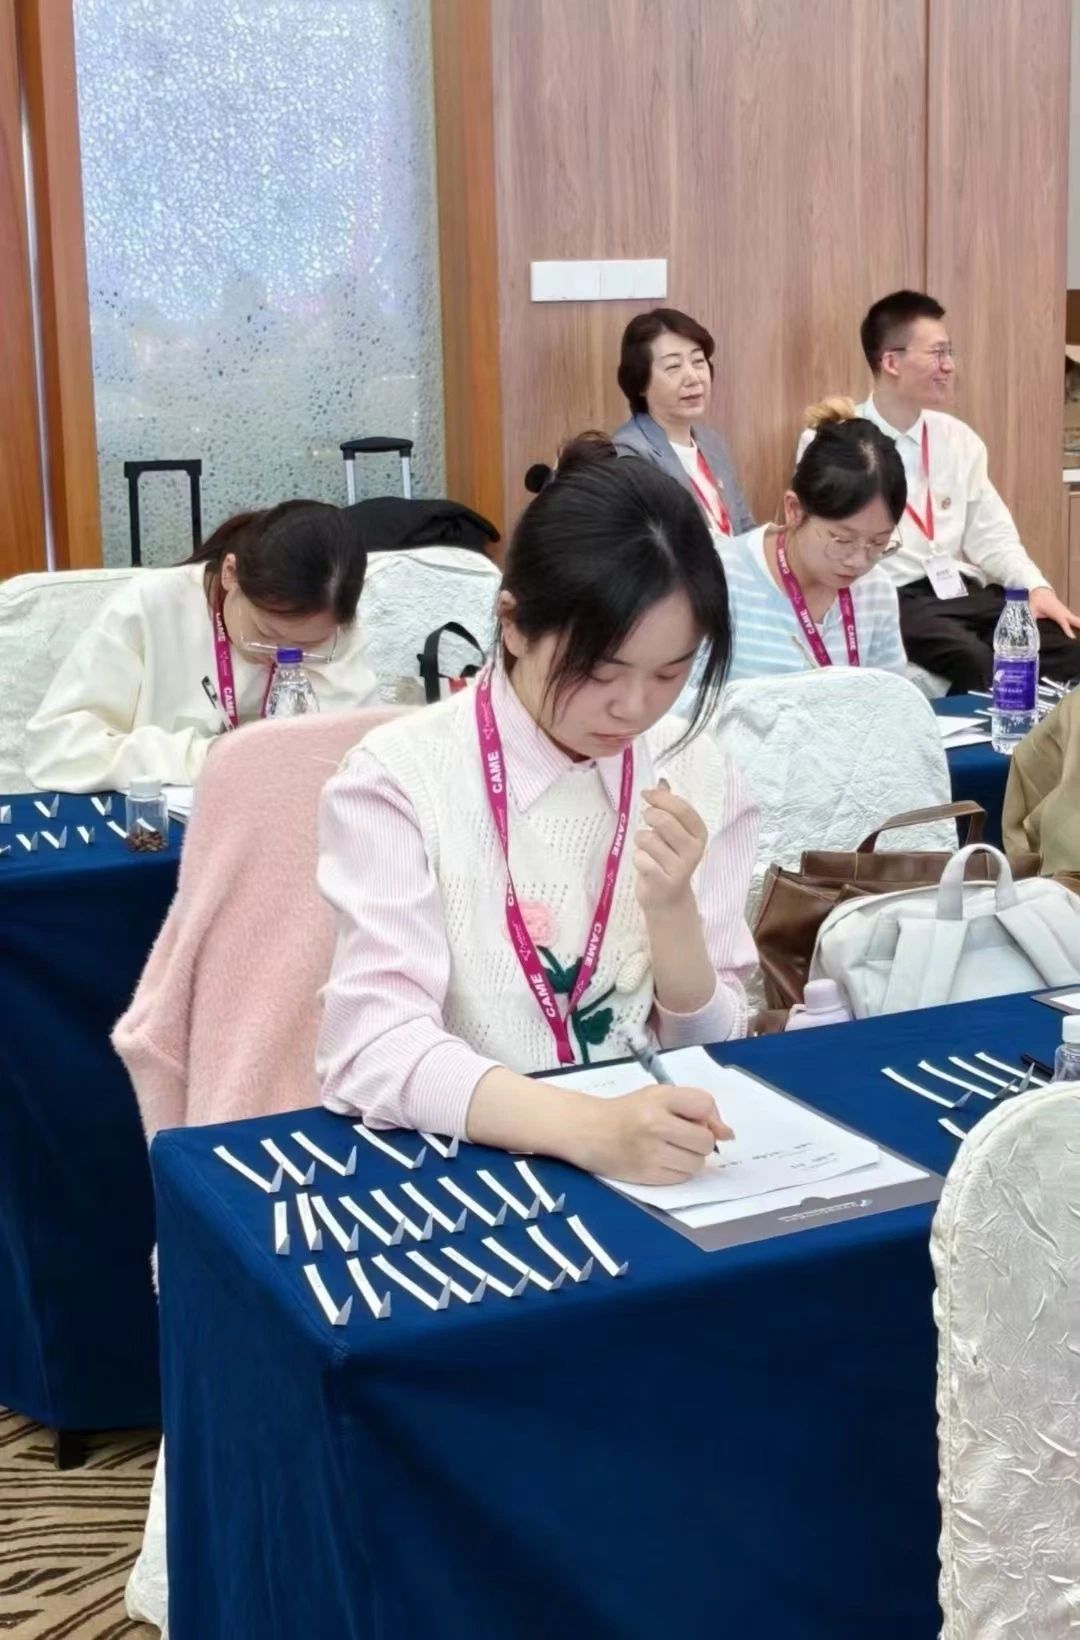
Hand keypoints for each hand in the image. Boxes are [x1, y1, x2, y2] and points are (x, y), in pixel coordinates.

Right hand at [569, 1083, 733, 1185]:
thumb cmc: (628, 1111)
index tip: (697, 1120)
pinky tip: (663, 1161)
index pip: (705, 1104)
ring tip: (671, 1149)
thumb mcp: (658, 1096)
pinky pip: (682, 1178)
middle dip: (700, 1141)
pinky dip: (679, 1171)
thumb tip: (728, 1134)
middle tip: (681, 1136)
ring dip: (691, 1158)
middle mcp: (655, 1124)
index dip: (708, 1116)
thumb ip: (694, 1108)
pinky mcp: (647, 1175)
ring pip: (697, 1163)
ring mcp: (651, 1153)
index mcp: (658, 1098)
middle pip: (705, 1140)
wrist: (588, 1131)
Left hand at [634, 782, 707, 915]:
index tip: (646, 795)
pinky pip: (640, 858)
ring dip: (641, 842)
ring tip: (647, 850)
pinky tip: (645, 866)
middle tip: (647, 822)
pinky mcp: (663, 882)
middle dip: (650, 817)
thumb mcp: (673, 834)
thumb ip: (669, 808)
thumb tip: (662, 781)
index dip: (662, 798)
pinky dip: (637, 859)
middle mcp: (694, 850)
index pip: (682, 809)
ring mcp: (679, 868)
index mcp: (699, 834)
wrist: (668, 900)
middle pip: (664, 821)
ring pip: (648, 839)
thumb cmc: (668, 860)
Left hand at [1030, 585, 1079, 637]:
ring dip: (1079, 626)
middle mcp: (1063, 612)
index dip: (1067, 630)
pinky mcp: (1066, 614)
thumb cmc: (1036, 602)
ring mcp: (1066, 612)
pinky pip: (1074, 620)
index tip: (1072, 637)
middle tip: (1079, 638)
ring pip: (1076, 621)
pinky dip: (1078, 625)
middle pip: (1075, 620)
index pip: (1063, 622)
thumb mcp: (1031, 609)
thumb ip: (1031, 618)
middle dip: (1079, 626)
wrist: (1041, 593)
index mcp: (1055, 612)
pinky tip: (1079, 629)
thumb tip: (1028, 627)